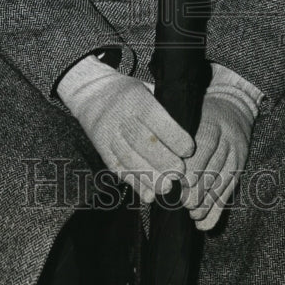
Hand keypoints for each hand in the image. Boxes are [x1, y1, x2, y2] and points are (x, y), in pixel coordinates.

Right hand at [57, 57, 193, 203]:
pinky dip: (134, 184)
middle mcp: (121, 116)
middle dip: (163, 159)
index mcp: (136, 99)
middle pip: (142, 141)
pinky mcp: (102, 150)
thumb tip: (192, 128)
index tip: (189, 150)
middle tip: (180, 172)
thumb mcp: (147, 90)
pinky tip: (149, 195)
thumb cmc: (129, 94)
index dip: (173, 136)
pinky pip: (117, 169)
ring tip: (166, 187)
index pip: (156, 118)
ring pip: (128, 158)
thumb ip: (166, 108)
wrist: (92, 94)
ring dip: (149, 176)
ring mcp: (108, 134)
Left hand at [182, 64, 261, 230]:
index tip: (177, 182)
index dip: (192, 168)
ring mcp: (236, 157)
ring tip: (190, 215)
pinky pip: (228, 194)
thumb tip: (155, 156)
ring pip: (221, 186)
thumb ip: (176, 132)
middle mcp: (228, 141)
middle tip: (180, 204)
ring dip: (205, 204)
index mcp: (212, 123)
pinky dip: (216, 212)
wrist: (236, 106)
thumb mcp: (190, 112)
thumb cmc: (202, 111)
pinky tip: (202, 223)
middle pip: (213, 170)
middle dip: (196, 191)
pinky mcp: (240, 169)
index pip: (205, 147)